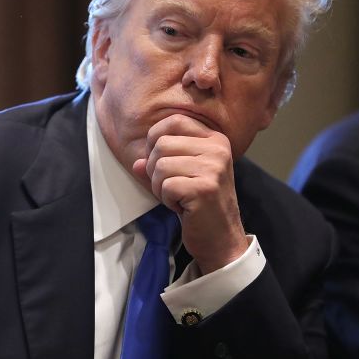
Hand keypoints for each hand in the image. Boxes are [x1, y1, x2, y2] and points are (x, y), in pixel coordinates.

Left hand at [132, 114, 247, 273]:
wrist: (221, 238)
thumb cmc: (200, 204)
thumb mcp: (182, 176)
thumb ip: (159, 162)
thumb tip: (136, 162)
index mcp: (214, 139)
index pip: (174, 121)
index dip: (156, 140)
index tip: (160, 162)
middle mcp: (218, 149)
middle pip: (161, 144)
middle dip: (155, 169)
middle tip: (171, 187)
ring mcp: (214, 168)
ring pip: (160, 165)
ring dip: (160, 187)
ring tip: (177, 197)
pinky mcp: (205, 188)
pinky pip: (166, 186)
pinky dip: (166, 199)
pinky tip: (182, 207)